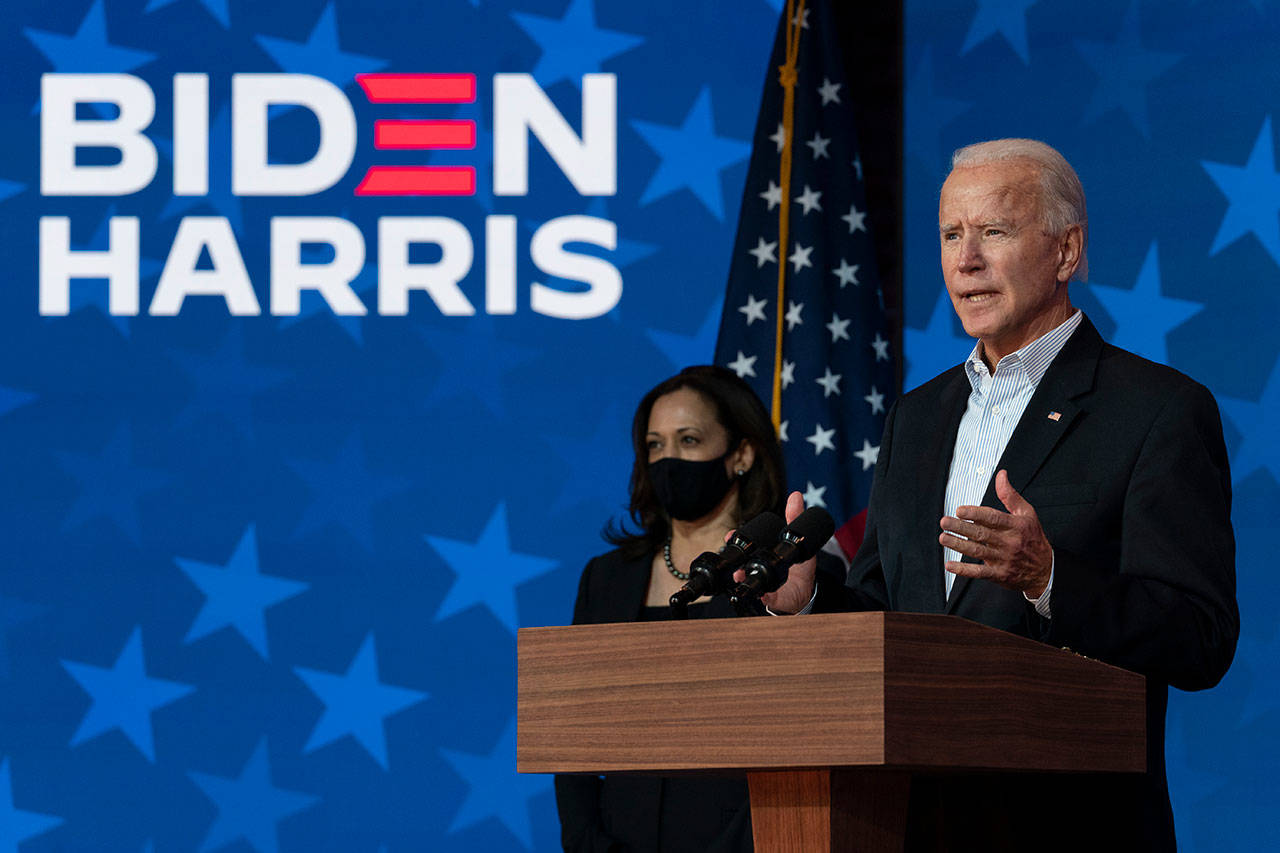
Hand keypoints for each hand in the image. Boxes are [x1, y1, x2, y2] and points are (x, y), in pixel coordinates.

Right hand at [734, 491, 815, 613]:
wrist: (805, 591)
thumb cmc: (799, 565)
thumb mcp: (800, 539)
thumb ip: (795, 518)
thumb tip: (796, 495)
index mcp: (764, 553)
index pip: (745, 545)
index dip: (735, 539)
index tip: (729, 536)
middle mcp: (760, 568)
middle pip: (740, 564)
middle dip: (734, 563)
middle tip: (732, 559)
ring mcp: (764, 584)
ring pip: (748, 581)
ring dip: (742, 578)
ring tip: (740, 576)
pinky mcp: (774, 597)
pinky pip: (768, 598)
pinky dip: (766, 596)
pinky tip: (764, 595)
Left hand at [939, 470, 1051, 596]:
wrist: (1046, 569)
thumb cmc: (1033, 537)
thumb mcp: (1027, 513)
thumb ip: (1010, 495)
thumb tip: (1001, 475)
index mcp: (1015, 526)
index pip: (993, 518)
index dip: (975, 513)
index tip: (960, 510)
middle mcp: (1009, 543)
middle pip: (982, 534)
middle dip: (961, 528)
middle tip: (944, 522)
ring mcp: (1003, 560)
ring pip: (978, 552)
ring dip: (958, 545)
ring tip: (943, 538)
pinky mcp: (999, 574)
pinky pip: (979, 573)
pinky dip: (964, 570)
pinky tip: (950, 565)